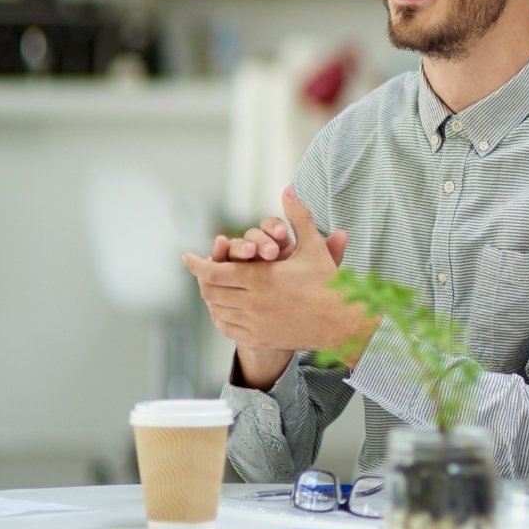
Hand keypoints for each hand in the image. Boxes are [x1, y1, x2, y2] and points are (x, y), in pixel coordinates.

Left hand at [183, 187, 367, 353]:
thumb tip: (289, 190)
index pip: (213, 272)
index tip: (187, 257)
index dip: (196, 264)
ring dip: (212, 296)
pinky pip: (227, 327)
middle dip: (204, 278)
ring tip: (213, 286)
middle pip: (210, 290)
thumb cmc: (328, 282)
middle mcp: (252, 302)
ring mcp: (254, 323)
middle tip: (203, 269)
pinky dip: (221, 316)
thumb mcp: (313, 247)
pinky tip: (225, 308)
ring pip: (217, 309)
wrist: (341, 323)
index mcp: (261, 278)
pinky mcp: (258, 338)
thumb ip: (298, 217)